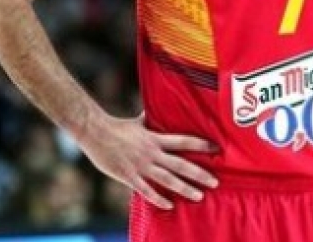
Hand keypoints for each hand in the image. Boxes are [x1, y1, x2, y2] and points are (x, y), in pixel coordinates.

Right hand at [78, 113, 218, 209]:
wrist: (95, 132)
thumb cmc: (117, 127)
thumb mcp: (139, 121)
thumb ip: (151, 119)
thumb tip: (158, 106)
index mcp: (156, 138)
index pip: (184, 141)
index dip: (201, 145)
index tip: (217, 149)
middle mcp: (152, 153)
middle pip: (180, 164)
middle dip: (199, 174)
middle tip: (216, 182)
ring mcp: (141, 166)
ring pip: (167, 179)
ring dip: (184, 188)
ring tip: (199, 196)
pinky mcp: (129, 176)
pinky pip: (146, 190)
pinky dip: (158, 199)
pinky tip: (169, 206)